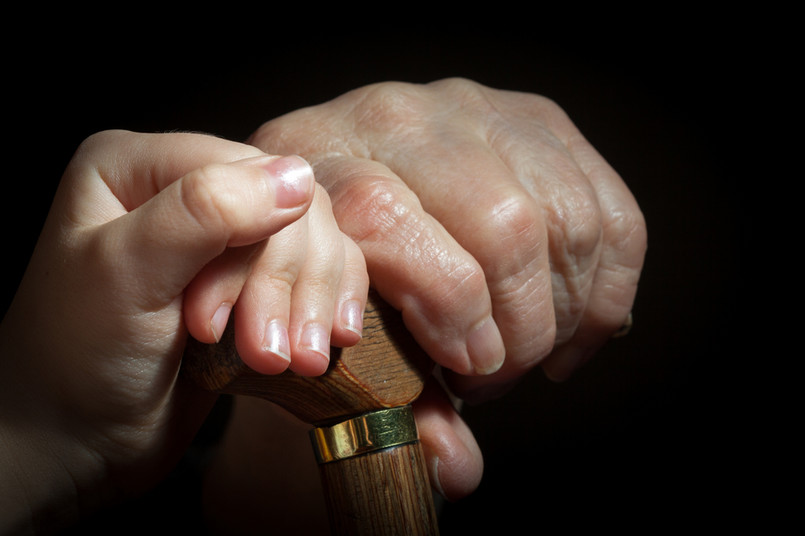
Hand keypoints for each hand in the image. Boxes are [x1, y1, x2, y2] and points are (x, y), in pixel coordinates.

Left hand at [0, 130, 366, 531]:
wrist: (78, 440)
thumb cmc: (77, 360)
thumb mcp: (126, 275)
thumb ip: (205, 212)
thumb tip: (296, 177)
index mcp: (139, 165)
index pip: (244, 172)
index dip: (254, 244)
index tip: (215, 325)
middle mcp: (188, 189)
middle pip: (289, 208)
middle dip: (286, 286)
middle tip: (269, 355)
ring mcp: (225, 236)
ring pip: (316, 240)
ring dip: (312, 303)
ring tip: (295, 362)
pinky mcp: (254, 279)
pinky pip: (320, 271)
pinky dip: (328, 305)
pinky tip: (327, 342)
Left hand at [250, 78, 646, 397]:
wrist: (344, 198)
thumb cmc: (328, 274)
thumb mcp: (322, 326)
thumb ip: (385, 400)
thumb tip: (455, 466)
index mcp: (317, 158)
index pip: (385, 214)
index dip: (443, 303)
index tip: (467, 368)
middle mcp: (396, 115)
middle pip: (501, 219)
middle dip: (520, 324)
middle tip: (496, 375)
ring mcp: (474, 110)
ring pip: (565, 216)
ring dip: (566, 312)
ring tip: (533, 353)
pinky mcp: (537, 121)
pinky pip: (610, 209)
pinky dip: (609, 285)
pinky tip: (577, 328)